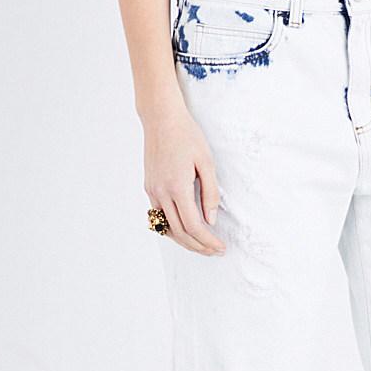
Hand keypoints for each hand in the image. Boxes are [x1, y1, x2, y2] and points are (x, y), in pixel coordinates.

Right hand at [142, 94, 225, 255]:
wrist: (161, 119)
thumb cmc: (187, 136)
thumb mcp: (206, 162)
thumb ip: (210, 193)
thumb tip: (211, 220)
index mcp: (177, 188)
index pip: (193, 226)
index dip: (208, 241)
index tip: (221, 247)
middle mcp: (161, 193)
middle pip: (179, 233)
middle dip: (198, 246)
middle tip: (215, 251)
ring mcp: (152, 191)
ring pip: (166, 228)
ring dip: (184, 241)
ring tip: (201, 245)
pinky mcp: (149, 187)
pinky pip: (158, 216)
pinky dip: (171, 228)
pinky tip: (184, 229)